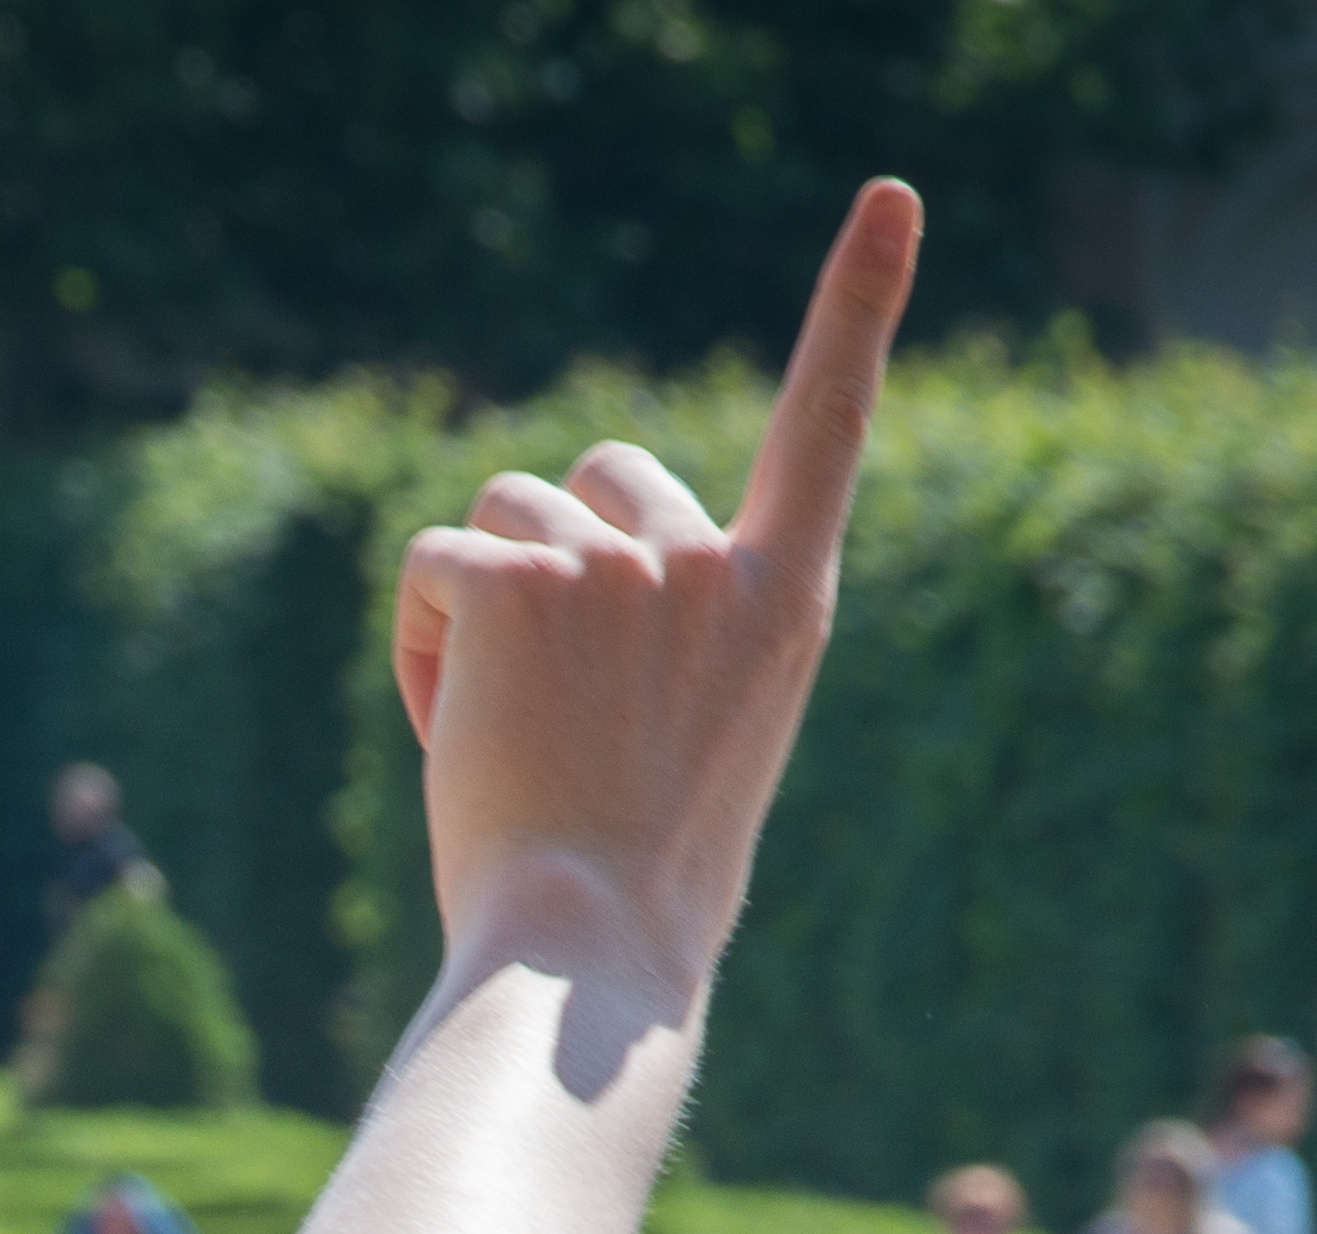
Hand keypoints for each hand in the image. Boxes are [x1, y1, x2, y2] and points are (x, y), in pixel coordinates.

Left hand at [388, 183, 919, 997]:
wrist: (589, 953)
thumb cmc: (638, 888)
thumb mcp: (704, 744)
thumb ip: (678, 637)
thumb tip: (580, 585)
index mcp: (787, 600)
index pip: (830, 422)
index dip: (861, 301)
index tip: (895, 198)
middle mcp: (715, 560)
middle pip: (603, 472)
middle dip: (555, 558)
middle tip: (556, 710)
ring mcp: (620, 561)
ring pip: (505, 514)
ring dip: (479, 608)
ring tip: (505, 733)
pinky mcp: (519, 578)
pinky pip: (433, 564)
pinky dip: (421, 645)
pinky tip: (456, 731)